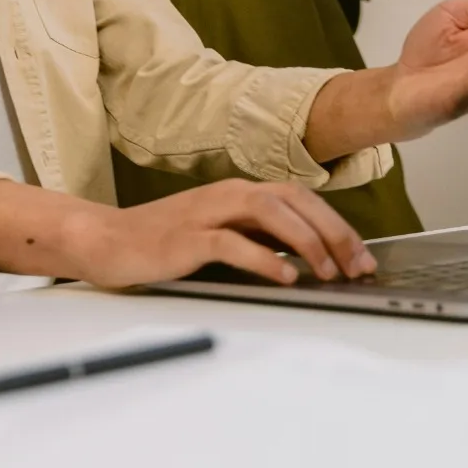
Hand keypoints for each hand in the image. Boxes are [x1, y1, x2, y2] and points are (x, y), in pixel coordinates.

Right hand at [67, 180, 374, 287]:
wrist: (106, 240)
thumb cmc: (163, 240)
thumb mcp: (220, 233)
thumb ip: (257, 237)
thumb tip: (304, 256)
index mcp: (239, 192)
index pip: (302, 199)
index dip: (337, 225)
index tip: (362, 257)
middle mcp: (228, 195)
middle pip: (294, 201)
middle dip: (334, 232)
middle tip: (358, 266)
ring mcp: (207, 213)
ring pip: (270, 212)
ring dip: (306, 241)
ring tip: (328, 271)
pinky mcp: (188, 237)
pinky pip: (232, 242)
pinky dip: (264, 258)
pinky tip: (285, 275)